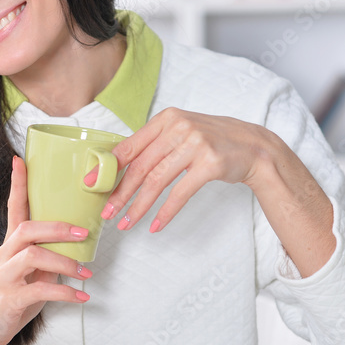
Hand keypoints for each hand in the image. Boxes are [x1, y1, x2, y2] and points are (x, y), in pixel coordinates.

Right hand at [0, 156, 91, 344]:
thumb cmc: (12, 298)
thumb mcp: (30, 273)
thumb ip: (47, 256)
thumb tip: (77, 245)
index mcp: (9, 246)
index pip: (13, 208)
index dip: (17, 184)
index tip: (21, 161)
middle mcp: (3, 256)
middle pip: (25, 229)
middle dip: (57, 228)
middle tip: (82, 234)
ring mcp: (4, 277)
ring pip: (32, 257)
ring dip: (64, 262)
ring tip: (85, 272)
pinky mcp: (9, 299)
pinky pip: (39, 291)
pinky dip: (64, 293)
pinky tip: (81, 297)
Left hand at [101, 107, 274, 232]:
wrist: (254, 145)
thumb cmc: (211, 141)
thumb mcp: (181, 133)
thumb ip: (153, 145)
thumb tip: (116, 167)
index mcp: (166, 119)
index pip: (129, 147)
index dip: (107, 168)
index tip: (90, 186)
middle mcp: (179, 127)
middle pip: (140, 167)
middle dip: (120, 193)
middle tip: (107, 212)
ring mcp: (196, 144)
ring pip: (157, 181)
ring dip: (139, 206)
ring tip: (126, 223)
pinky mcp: (210, 164)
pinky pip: (180, 193)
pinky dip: (166, 212)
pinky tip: (155, 225)